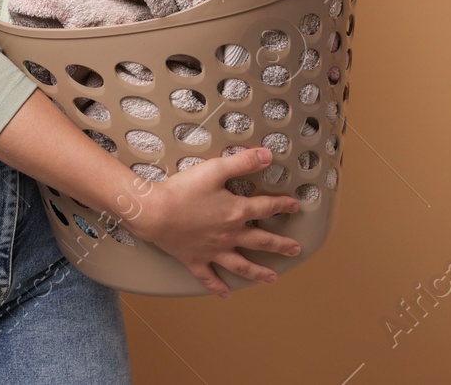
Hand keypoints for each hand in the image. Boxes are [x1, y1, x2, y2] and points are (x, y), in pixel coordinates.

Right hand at [122, 147, 303, 297]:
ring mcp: (213, 251)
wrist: (155, 213)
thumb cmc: (183, 190)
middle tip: (296, 250)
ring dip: (258, 272)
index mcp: (236, 212)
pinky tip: (226, 295)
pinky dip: (217, 287)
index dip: (282, 205)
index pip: (266, 207)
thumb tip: (268, 155)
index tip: (295, 206)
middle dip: (281, 245)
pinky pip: (209, 277)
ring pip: (241, 265)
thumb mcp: (215, 169)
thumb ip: (242, 162)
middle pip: (261, 241)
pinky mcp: (195, 260)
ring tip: (272, 278)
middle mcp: (230, 235)